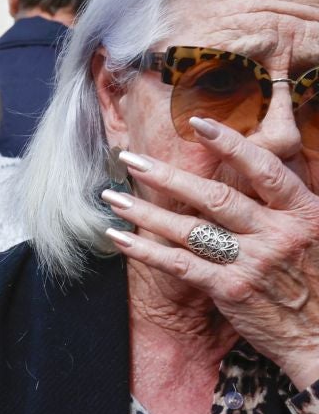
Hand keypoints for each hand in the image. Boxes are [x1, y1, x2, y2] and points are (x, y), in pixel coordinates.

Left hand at [107, 123, 318, 387]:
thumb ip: (285, 207)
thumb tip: (249, 178)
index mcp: (304, 212)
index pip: (264, 169)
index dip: (231, 144)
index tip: (198, 123)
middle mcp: (277, 233)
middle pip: (214, 197)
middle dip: (167, 176)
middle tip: (130, 159)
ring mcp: (252, 262)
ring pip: (190, 229)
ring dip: (145, 211)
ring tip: (113, 197)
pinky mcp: (230, 290)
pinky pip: (179, 264)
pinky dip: (145, 250)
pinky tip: (118, 238)